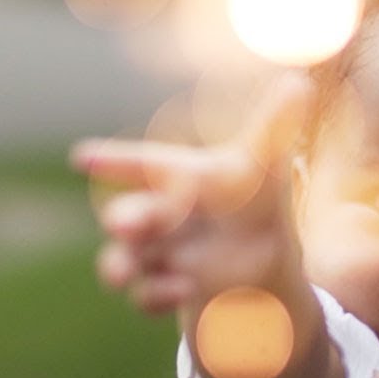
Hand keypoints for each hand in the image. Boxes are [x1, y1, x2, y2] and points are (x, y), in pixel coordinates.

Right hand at [70, 74, 312, 318]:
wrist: (257, 255)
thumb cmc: (250, 199)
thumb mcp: (264, 167)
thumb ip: (274, 128)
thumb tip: (297, 81)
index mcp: (177, 179)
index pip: (143, 165)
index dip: (115, 162)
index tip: (81, 157)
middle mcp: (158, 215)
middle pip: (130, 214)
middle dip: (124, 218)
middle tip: (123, 224)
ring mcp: (156, 254)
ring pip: (125, 259)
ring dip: (119, 265)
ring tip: (123, 274)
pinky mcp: (165, 289)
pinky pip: (148, 296)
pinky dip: (158, 296)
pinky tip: (184, 290)